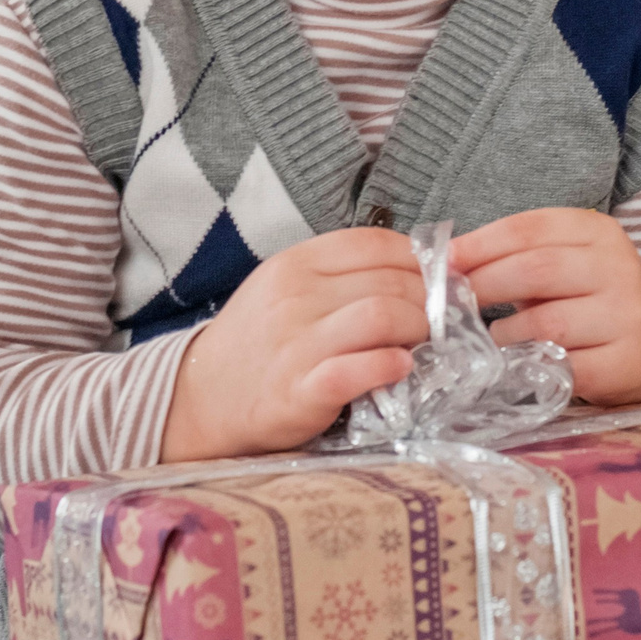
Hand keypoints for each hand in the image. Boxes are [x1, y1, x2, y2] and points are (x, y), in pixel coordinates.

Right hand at [159, 226, 430, 462]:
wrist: (204, 396)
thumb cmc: (258, 341)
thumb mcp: (288, 289)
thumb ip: (341, 276)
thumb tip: (417, 268)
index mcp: (295, 262)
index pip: (376, 243)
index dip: (418, 260)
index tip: (433, 282)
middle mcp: (295, 295)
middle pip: (390, 280)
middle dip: (428, 301)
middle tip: (436, 322)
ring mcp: (296, 342)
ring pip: (382, 315)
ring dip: (417, 330)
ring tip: (419, 345)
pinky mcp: (300, 390)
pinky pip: (359, 369)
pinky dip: (390, 366)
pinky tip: (399, 370)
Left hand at [449, 209, 640, 406]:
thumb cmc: (584, 299)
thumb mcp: (558, 264)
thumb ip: (511, 258)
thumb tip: (447, 263)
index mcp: (598, 232)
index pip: (530, 228)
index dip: (481, 243)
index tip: (444, 261)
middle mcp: (618, 267)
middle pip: (536, 269)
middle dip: (484, 284)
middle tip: (449, 303)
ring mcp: (626, 315)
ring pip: (547, 322)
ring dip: (503, 333)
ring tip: (487, 338)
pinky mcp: (625, 361)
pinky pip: (563, 365)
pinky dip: (529, 366)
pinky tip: (516, 364)